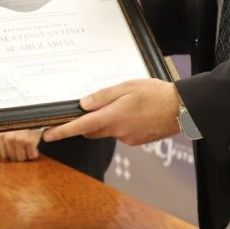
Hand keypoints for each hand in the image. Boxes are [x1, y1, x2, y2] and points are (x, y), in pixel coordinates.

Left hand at [0, 128, 42, 161]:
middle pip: (13, 158)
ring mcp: (19, 139)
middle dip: (20, 155)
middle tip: (26, 149)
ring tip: (30, 148)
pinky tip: (35, 148)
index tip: (18, 152)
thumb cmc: (24, 124)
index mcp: (3, 135)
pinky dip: (34, 154)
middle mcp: (9, 137)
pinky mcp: (29, 141)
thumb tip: (4, 158)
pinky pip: (31, 155)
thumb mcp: (12, 129)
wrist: (37, 116)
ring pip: (21, 158)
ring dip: (27, 155)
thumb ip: (6, 141)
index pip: (4, 154)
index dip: (12, 155)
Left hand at [43, 80, 181, 145]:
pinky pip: (120, 133)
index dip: (62, 131)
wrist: (182, 109)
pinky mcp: (136, 141)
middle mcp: (118, 132)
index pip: (80, 126)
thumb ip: (103, 96)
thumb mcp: (127, 87)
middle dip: (83, 123)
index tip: (47, 135)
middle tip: (83, 110)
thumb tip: (82, 104)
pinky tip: (132, 113)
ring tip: (119, 105)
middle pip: (91, 130)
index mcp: (113, 117)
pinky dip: (119, 124)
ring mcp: (127, 138)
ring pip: (106, 131)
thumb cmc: (156, 94)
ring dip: (104, 122)